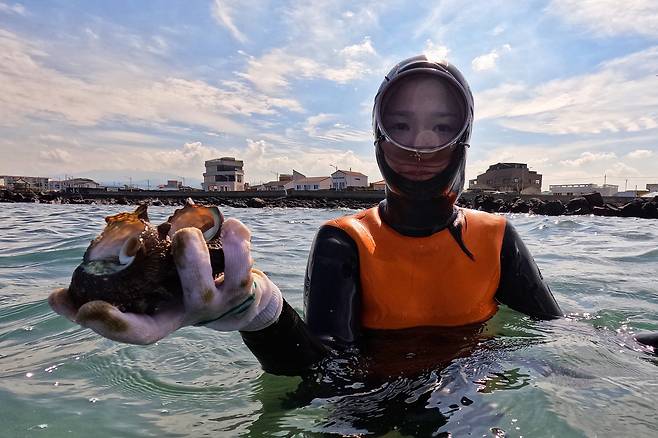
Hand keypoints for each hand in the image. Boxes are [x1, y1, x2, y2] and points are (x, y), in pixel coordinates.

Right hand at [48, 218, 282, 344]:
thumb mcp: (149, 295)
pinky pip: (246, 261)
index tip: (85, 310)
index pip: (139, 330)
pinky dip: (239, 238)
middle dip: (191, 264)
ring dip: (225, 249)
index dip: (113, 324)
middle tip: (181, 237)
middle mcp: (197, 310)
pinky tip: (230, 224)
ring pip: (232, 279)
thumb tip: (59, 296)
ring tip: (203, 226)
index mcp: (167, 316)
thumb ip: (113, 289)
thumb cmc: (182, 292)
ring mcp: (225, 299)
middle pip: (195, 297)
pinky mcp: (246, 286)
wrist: (242, 305)